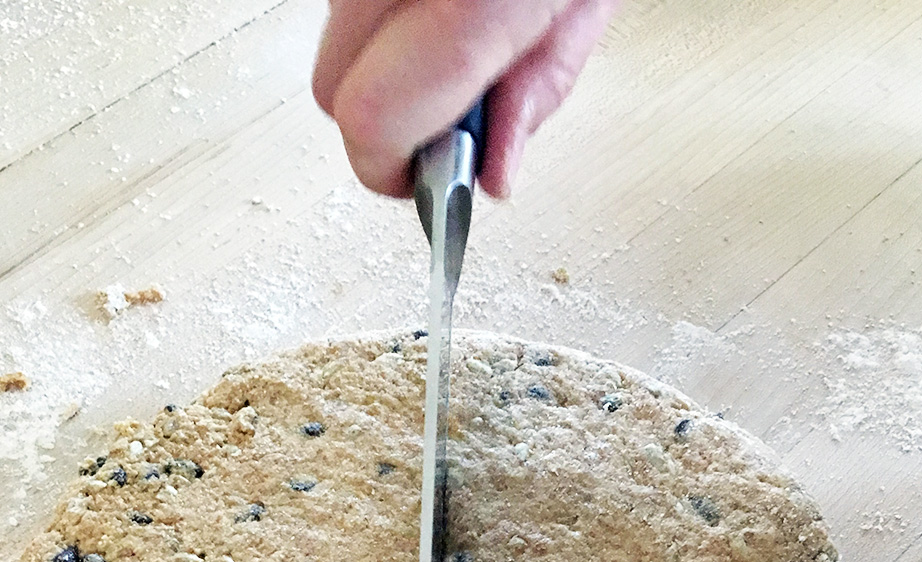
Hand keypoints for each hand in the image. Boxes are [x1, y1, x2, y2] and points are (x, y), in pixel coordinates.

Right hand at [312, 0, 618, 197]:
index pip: (371, 121)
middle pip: (332, 91)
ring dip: (384, 58)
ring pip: (335, 36)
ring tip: (457, 32)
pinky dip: (387, 10)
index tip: (424, 182)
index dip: (391, 171)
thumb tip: (494, 170)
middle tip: (447, 115)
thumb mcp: (590, 0)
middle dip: (382, 122)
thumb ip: (537, 90)